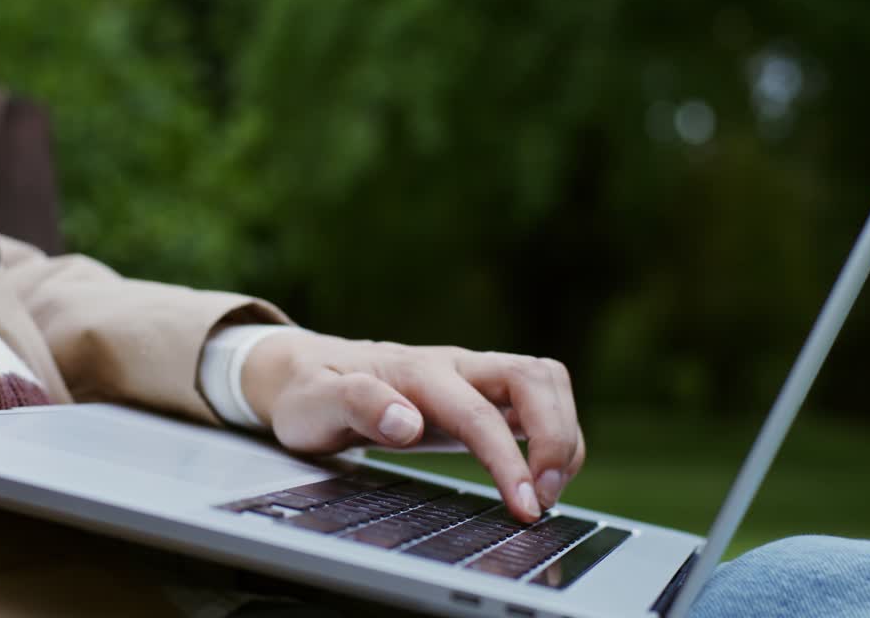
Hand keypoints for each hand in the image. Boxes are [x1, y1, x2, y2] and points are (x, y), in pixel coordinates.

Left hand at [241, 332, 585, 521]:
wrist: (307, 370)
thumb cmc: (311, 391)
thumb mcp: (314, 404)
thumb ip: (357, 405)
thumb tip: (406, 421)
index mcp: (414, 373)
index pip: (478, 413)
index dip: (507, 459)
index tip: (523, 505)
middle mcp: (453, 365)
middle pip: (533, 377)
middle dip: (556, 437)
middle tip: (542, 497)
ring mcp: (471, 374)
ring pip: (545, 380)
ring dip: (562, 434)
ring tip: (546, 489)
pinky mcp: (480, 390)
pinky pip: (538, 396)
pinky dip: (555, 432)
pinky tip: (540, 472)